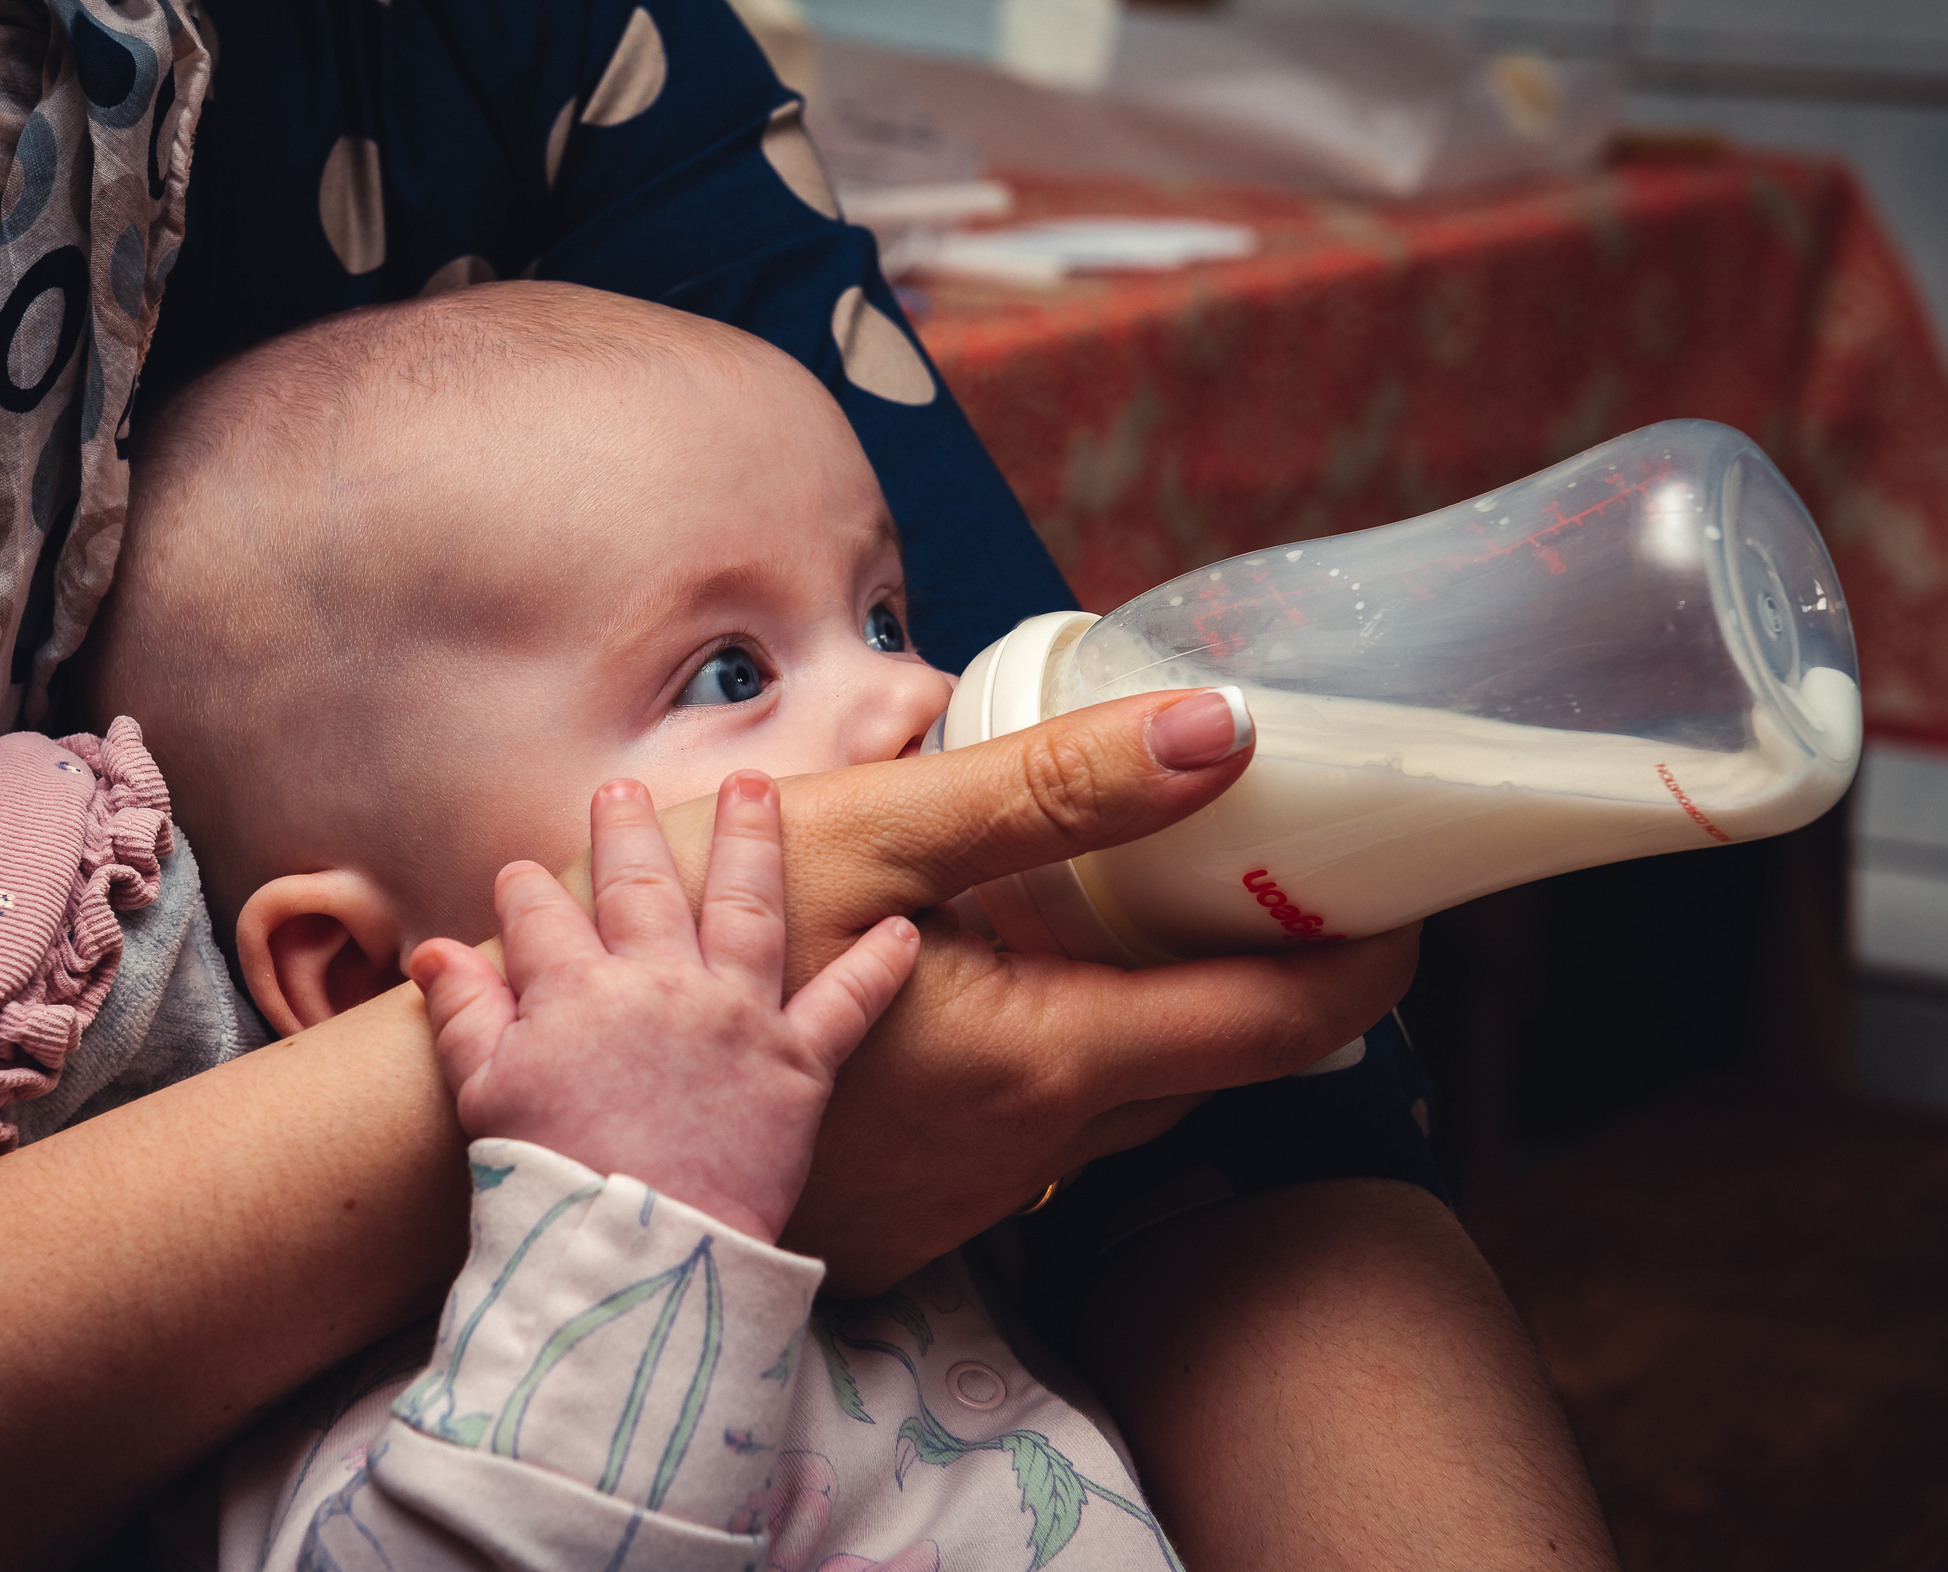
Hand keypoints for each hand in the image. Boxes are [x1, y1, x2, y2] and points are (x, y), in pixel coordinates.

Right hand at [410, 771, 919, 1242]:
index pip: (541, 914)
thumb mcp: (485, 1093)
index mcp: (576, 990)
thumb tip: (434, 952)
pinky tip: (903, 928)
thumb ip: (466, 1012)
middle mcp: (660, 983)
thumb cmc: (551, 1180)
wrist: (633, 1251)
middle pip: (643, 883)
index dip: (525, 891)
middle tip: (626, 790)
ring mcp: (734, 1017)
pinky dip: (879, 966)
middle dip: (629, 829)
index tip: (520, 875)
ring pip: (748, 905)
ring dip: (752, 839)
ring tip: (754, 789)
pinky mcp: (796, 1066)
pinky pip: (848, 1004)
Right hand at [558, 689, 1420, 1291]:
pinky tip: (992, 974)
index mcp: (1049, 1060)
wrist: (547, 1115)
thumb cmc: (688, 959)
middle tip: (1259, 857)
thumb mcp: (871, 834)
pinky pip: (1034, 1131)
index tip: (1399, 882)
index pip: (1283, 1024)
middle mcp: (1031, 1150)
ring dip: (1149, 1004)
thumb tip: (1220, 733)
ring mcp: (969, 1194)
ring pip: (1119, 1097)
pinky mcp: (914, 1213)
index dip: (1367, 952)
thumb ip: (1054, 788)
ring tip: (1126, 894)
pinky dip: (1058, 1051)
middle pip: (1210, 1061)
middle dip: (1260, 963)